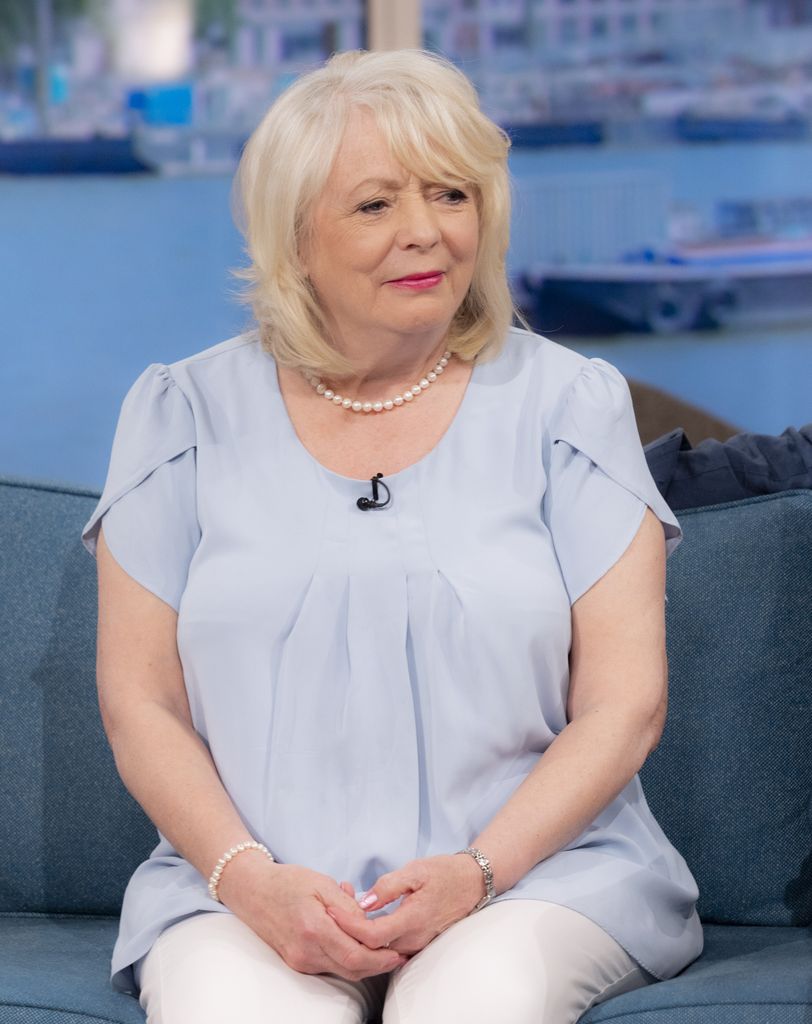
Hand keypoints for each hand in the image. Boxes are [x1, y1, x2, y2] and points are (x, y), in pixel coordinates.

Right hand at [217, 854, 408, 981]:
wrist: (252, 891)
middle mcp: (306, 952)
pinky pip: (329, 967)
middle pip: (351, 969)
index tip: (398, 951)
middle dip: (378, 964)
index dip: (380, 958)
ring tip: (384, 950)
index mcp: (314, 929)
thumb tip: (369, 923)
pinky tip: (357, 943)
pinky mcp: (297, 962)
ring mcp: (300, 960)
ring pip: (341, 971)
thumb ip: (347, 905)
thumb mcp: (321, 882)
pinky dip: (347, 958)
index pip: (355, 956)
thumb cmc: (287, 882)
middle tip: (399, 955)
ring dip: (365, 964)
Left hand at [327, 854, 485, 957]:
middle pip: (371, 949)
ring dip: (359, 936)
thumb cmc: (443, 872)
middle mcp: (414, 938)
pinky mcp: (418, 943)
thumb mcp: (415, 870)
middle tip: (331, 911)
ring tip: (342, 914)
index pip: (371, 936)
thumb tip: (363, 902)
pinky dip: (373, 937)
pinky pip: (389, 947)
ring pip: (379, 951)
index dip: (348, 925)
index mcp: (412, 919)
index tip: (331, 910)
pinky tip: (363, 920)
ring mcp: (417, 944)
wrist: (472, 882)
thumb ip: (388, 886)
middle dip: (348, 933)